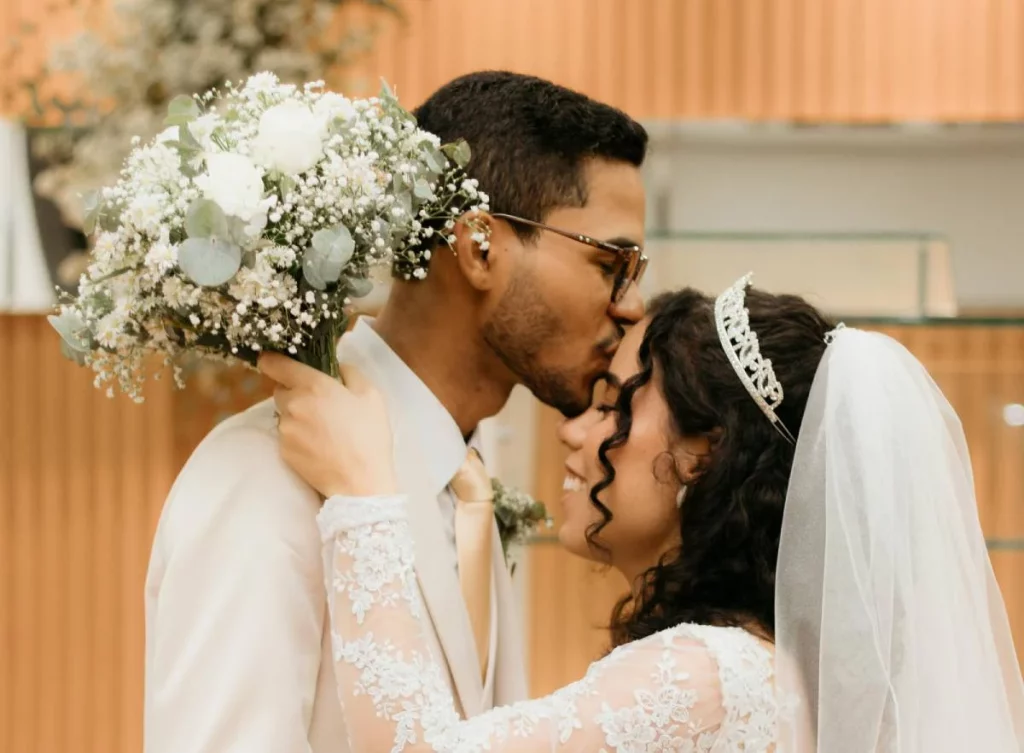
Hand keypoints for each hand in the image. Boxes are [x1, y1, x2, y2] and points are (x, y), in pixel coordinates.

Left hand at [258, 354, 395, 498]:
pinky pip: (286, 435)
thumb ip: (350, 372)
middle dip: (295, 392)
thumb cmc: (369, 436)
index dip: (272, 360)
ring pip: (284, 414)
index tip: (273, 360)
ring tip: (323, 428)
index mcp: (313, 386)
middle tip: (320, 403)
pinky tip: (319, 444)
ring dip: (297, 415)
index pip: (275, 364)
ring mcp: (285, 430)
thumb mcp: (371, 395)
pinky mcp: (283, 451)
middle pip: (280, 390)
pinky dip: (298, 436)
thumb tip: (337, 366)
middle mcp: (293, 405)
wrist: (360, 482)